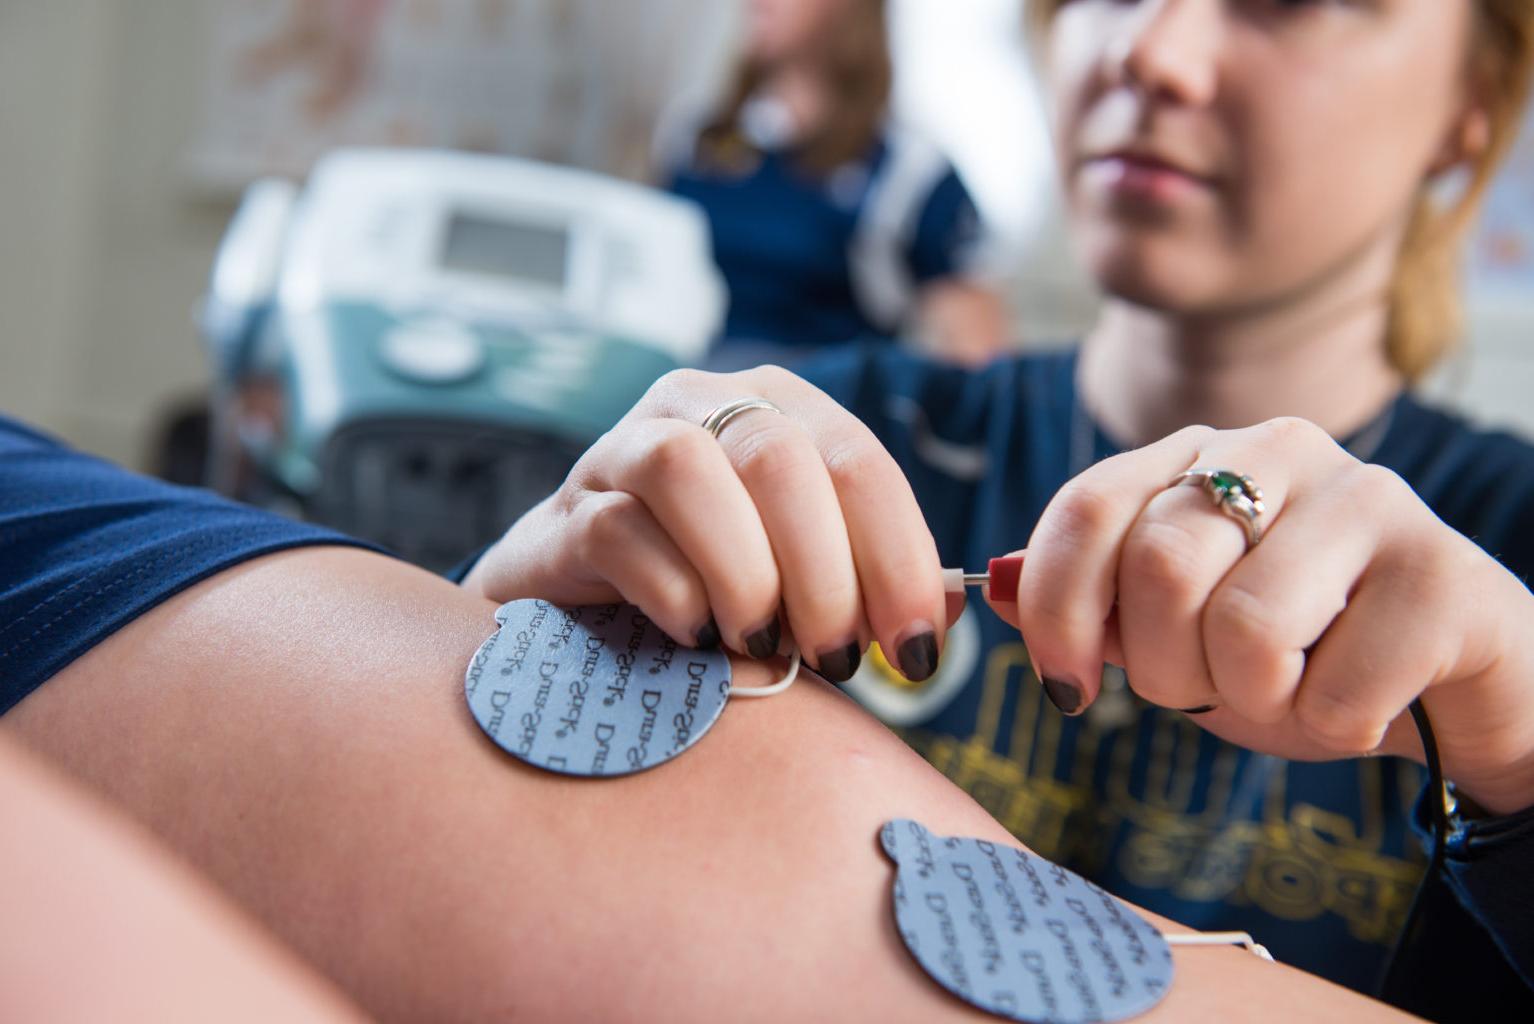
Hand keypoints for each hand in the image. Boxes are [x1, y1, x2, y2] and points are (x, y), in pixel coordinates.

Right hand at [463, 366, 961, 683]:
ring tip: (760, 641)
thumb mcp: (806, 572)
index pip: (858, 459)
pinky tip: (696, 637)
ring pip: (686, 468)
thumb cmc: (718, 586)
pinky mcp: (564, 516)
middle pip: (778, 458)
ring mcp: (619, 451)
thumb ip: (874, 581)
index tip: (915, 647)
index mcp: (775, 405)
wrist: (588, 604)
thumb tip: (947, 612)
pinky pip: (617, 531)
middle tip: (835, 657)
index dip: (899, 556)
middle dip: (824, 572)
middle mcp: (698, 405)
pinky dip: (671, 592)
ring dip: (742, 571)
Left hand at [990, 417, 1533, 814]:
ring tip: (1289, 685)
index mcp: (1198, 454)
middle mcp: (1279, 449)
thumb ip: (1089, 607)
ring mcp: (1368, 498)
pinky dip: (1328, 725)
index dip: (1057, 609)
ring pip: (1243, 627)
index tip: (1063, 686)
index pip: (1087, 509)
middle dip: (1163, 667)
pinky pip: (1331, 689)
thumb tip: (999, 584)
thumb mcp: (1171, 633)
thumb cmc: (1296, 649)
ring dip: (1251, 699)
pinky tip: (1361, 695)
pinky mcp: (1443, 573)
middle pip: (1159, 567)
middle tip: (1206, 685)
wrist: (1450, 682)